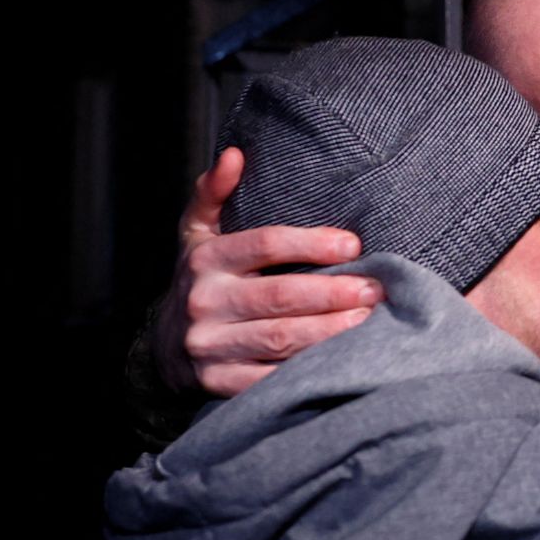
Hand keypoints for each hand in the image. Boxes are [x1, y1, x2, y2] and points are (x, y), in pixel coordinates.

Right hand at [151, 147, 382, 396]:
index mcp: (205, 260)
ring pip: (280, 338)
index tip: (353, 244)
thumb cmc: (200, 282)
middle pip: (279, 296)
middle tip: (374, 289)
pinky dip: (308, 370)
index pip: (264, 245)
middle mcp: (205, 302)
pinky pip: (271, 378)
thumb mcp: (196, 234)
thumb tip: (234, 155)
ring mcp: (211, 347)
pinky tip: (341, 360)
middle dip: (332, 293)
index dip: (311, 244)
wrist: (165, 350)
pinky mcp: (219, 384)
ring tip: (368, 320)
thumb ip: (214, 194)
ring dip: (329, 331)